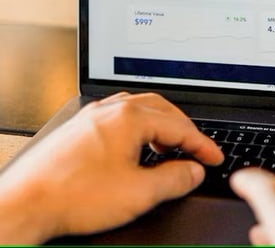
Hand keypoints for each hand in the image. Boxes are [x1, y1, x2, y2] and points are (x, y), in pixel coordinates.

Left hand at [0, 92, 222, 243]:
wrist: (24, 203)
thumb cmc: (73, 196)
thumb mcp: (138, 194)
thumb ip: (174, 179)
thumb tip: (194, 170)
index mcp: (130, 118)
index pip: (179, 127)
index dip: (202, 145)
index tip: (214, 157)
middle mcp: (112, 109)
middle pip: (162, 110)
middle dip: (184, 130)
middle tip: (196, 150)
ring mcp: (94, 115)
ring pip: (140, 109)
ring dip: (161, 126)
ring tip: (170, 147)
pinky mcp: (81, 126)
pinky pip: (120, 116)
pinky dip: (140, 128)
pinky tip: (137, 145)